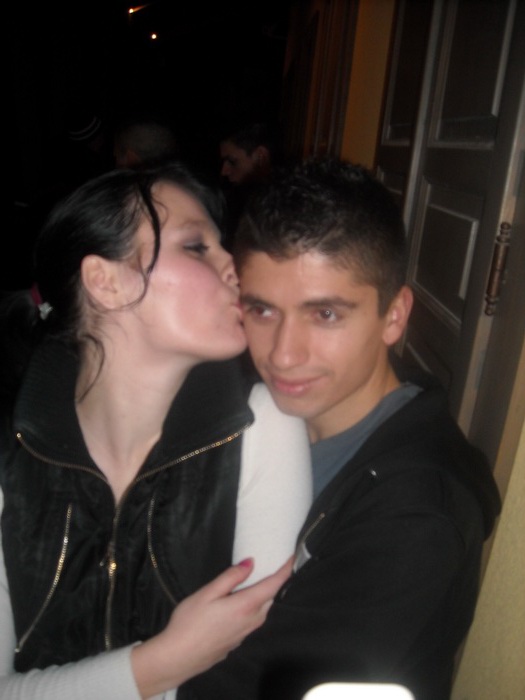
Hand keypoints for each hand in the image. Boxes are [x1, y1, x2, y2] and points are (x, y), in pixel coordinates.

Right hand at [132, 557, 291, 697]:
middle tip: (270, 566)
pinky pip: (252, 621)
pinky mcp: (236, 642)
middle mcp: (251, 621)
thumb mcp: (207, 593)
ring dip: (262, 596)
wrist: (178, 658)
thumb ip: (231, 577)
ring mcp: (245, 634)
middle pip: (269, 598)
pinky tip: (238, 604)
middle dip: (273, 582)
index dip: (285, 570)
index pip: (274, 585)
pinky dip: (253, 608)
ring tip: (256, 582)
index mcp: (246, 606)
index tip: (292, 557)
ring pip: (261, 611)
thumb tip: (250, 563)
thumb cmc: (189, 622)